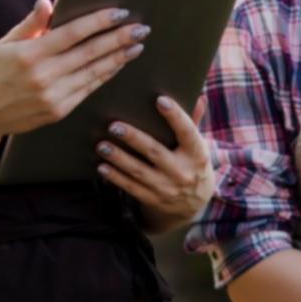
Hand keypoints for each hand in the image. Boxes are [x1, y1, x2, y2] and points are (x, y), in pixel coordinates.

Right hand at [0, 0, 146, 141]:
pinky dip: (105, 75)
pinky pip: (88, 89)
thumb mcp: (6, 43)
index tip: (120, 13)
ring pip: (94, 72)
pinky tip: (118, 64)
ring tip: (137, 45)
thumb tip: (49, 1)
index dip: (99, 22)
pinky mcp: (59, 111)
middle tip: (142, 29)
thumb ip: (31, 23)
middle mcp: (43, 76)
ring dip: (118, 58)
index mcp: (30, 54)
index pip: (72, 33)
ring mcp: (53, 96)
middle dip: (119, 39)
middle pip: (90, 53)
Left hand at [96, 95, 214, 228]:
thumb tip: (198, 97)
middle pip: (155, 152)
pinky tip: (102, 167)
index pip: (187, 132)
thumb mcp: (198, 146)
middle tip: (114, 126)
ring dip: (118, 158)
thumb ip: (193, 122)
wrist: (194, 204)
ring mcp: (167, 188)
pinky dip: (115, 177)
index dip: (175, 116)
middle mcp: (182, 172)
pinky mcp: (153, 199)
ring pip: (138, 171)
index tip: (160, 100)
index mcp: (197, 154)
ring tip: (102, 146)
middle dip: (134, 138)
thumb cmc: (192, 164)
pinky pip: (131, 187)